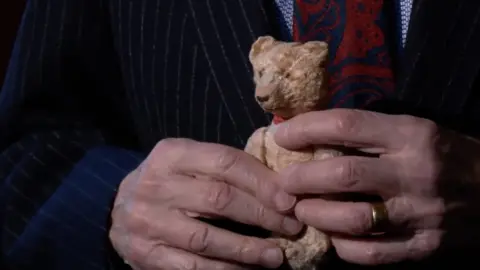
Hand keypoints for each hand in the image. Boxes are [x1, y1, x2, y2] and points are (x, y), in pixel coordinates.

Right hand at [109, 138, 302, 269]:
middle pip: (219, 199)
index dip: (262, 182)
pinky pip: (192, 267)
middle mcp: (156, 185)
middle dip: (261, 214)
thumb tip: (280, 187)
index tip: (289, 200)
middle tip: (291, 227)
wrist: (116, 207)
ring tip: (276, 256)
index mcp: (171, 154)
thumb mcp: (189, 162)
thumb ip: (225, 168)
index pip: (225, 162)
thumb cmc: (167, 182)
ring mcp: (148, 222)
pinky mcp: (146, 254)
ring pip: (206, 238)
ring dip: (247, 249)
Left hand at [274, 109, 479, 264]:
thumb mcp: (413, 130)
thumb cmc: (444, 156)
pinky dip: (341, 246)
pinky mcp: (424, 247)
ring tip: (300, 209)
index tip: (282, 136)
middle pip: (341, 175)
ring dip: (314, 215)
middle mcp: (415, 173)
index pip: (346, 126)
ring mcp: (420, 214)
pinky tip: (332, 236)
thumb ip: (367, 133)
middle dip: (299, 179)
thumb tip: (309, 133)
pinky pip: (369, 253)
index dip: (305, 129)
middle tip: (283, 182)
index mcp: (411, 135)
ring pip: (350, 219)